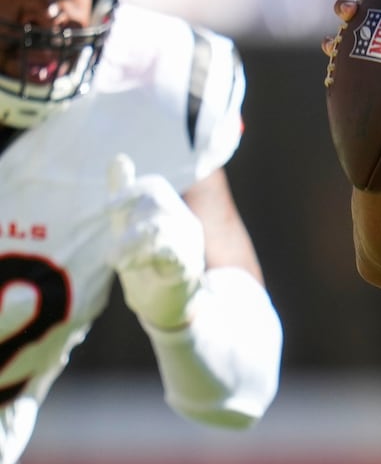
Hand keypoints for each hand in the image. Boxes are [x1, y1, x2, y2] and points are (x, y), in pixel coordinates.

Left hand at [107, 154, 204, 330]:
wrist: (170, 306)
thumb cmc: (148, 264)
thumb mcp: (130, 228)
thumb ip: (125, 195)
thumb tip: (119, 158)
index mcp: (171, 211)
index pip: (154, 187)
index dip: (128, 192)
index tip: (107, 210)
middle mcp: (184, 223)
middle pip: (158, 202)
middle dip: (129, 217)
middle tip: (111, 243)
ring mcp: (189, 245)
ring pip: (160, 228)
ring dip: (130, 243)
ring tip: (114, 261)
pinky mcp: (189, 269)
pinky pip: (172, 254)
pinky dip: (146, 257)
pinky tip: (130, 266)